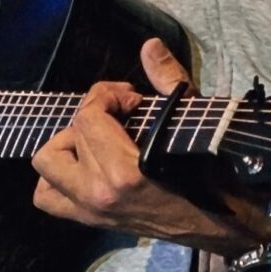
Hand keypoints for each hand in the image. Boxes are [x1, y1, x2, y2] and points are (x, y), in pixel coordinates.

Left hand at [30, 38, 234, 247]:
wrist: (224, 225)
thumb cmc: (213, 173)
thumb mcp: (194, 121)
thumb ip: (168, 80)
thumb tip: (150, 46)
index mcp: (125, 171)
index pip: (89, 116)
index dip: (108, 96)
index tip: (133, 100)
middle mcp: (99, 193)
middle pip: (67, 134)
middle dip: (89, 117)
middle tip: (115, 117)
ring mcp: (90, 210)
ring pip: (46, 164)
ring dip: (66, 145)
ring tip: (96, 141)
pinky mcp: (89, 220)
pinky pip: (46, 197)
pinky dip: (56, 178)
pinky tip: (83, 166)